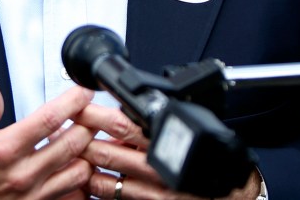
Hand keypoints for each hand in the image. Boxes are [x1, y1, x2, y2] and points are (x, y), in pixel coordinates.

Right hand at [0, 77, 97, 199]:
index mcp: (3, 149)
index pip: (49, 119)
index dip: (72, 101)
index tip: (84, 90)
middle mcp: (21, 174)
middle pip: (73, 144)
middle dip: (88, 123)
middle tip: (93, 110)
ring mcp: (31, 196)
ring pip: (79, 172)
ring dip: (87, 153)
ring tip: (83, 138)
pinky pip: (71, 195)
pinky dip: (80, 180)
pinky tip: (75, 165)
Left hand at [73, 103, 261, 199]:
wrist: (233, 194)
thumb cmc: (208, 159)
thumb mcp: (185, 129)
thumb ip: (153, 124)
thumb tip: (121, 109)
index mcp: (165, 139)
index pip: (122, 124)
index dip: (95, 116)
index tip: (76, 108)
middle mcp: (158, 166)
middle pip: (109, 151)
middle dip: (83, 143)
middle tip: (65, 134)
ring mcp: (155, 191)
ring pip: (108, 180)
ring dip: (87, 169)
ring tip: (72, 158)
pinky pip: (120, 198)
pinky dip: (102, 190)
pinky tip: (92, 183)